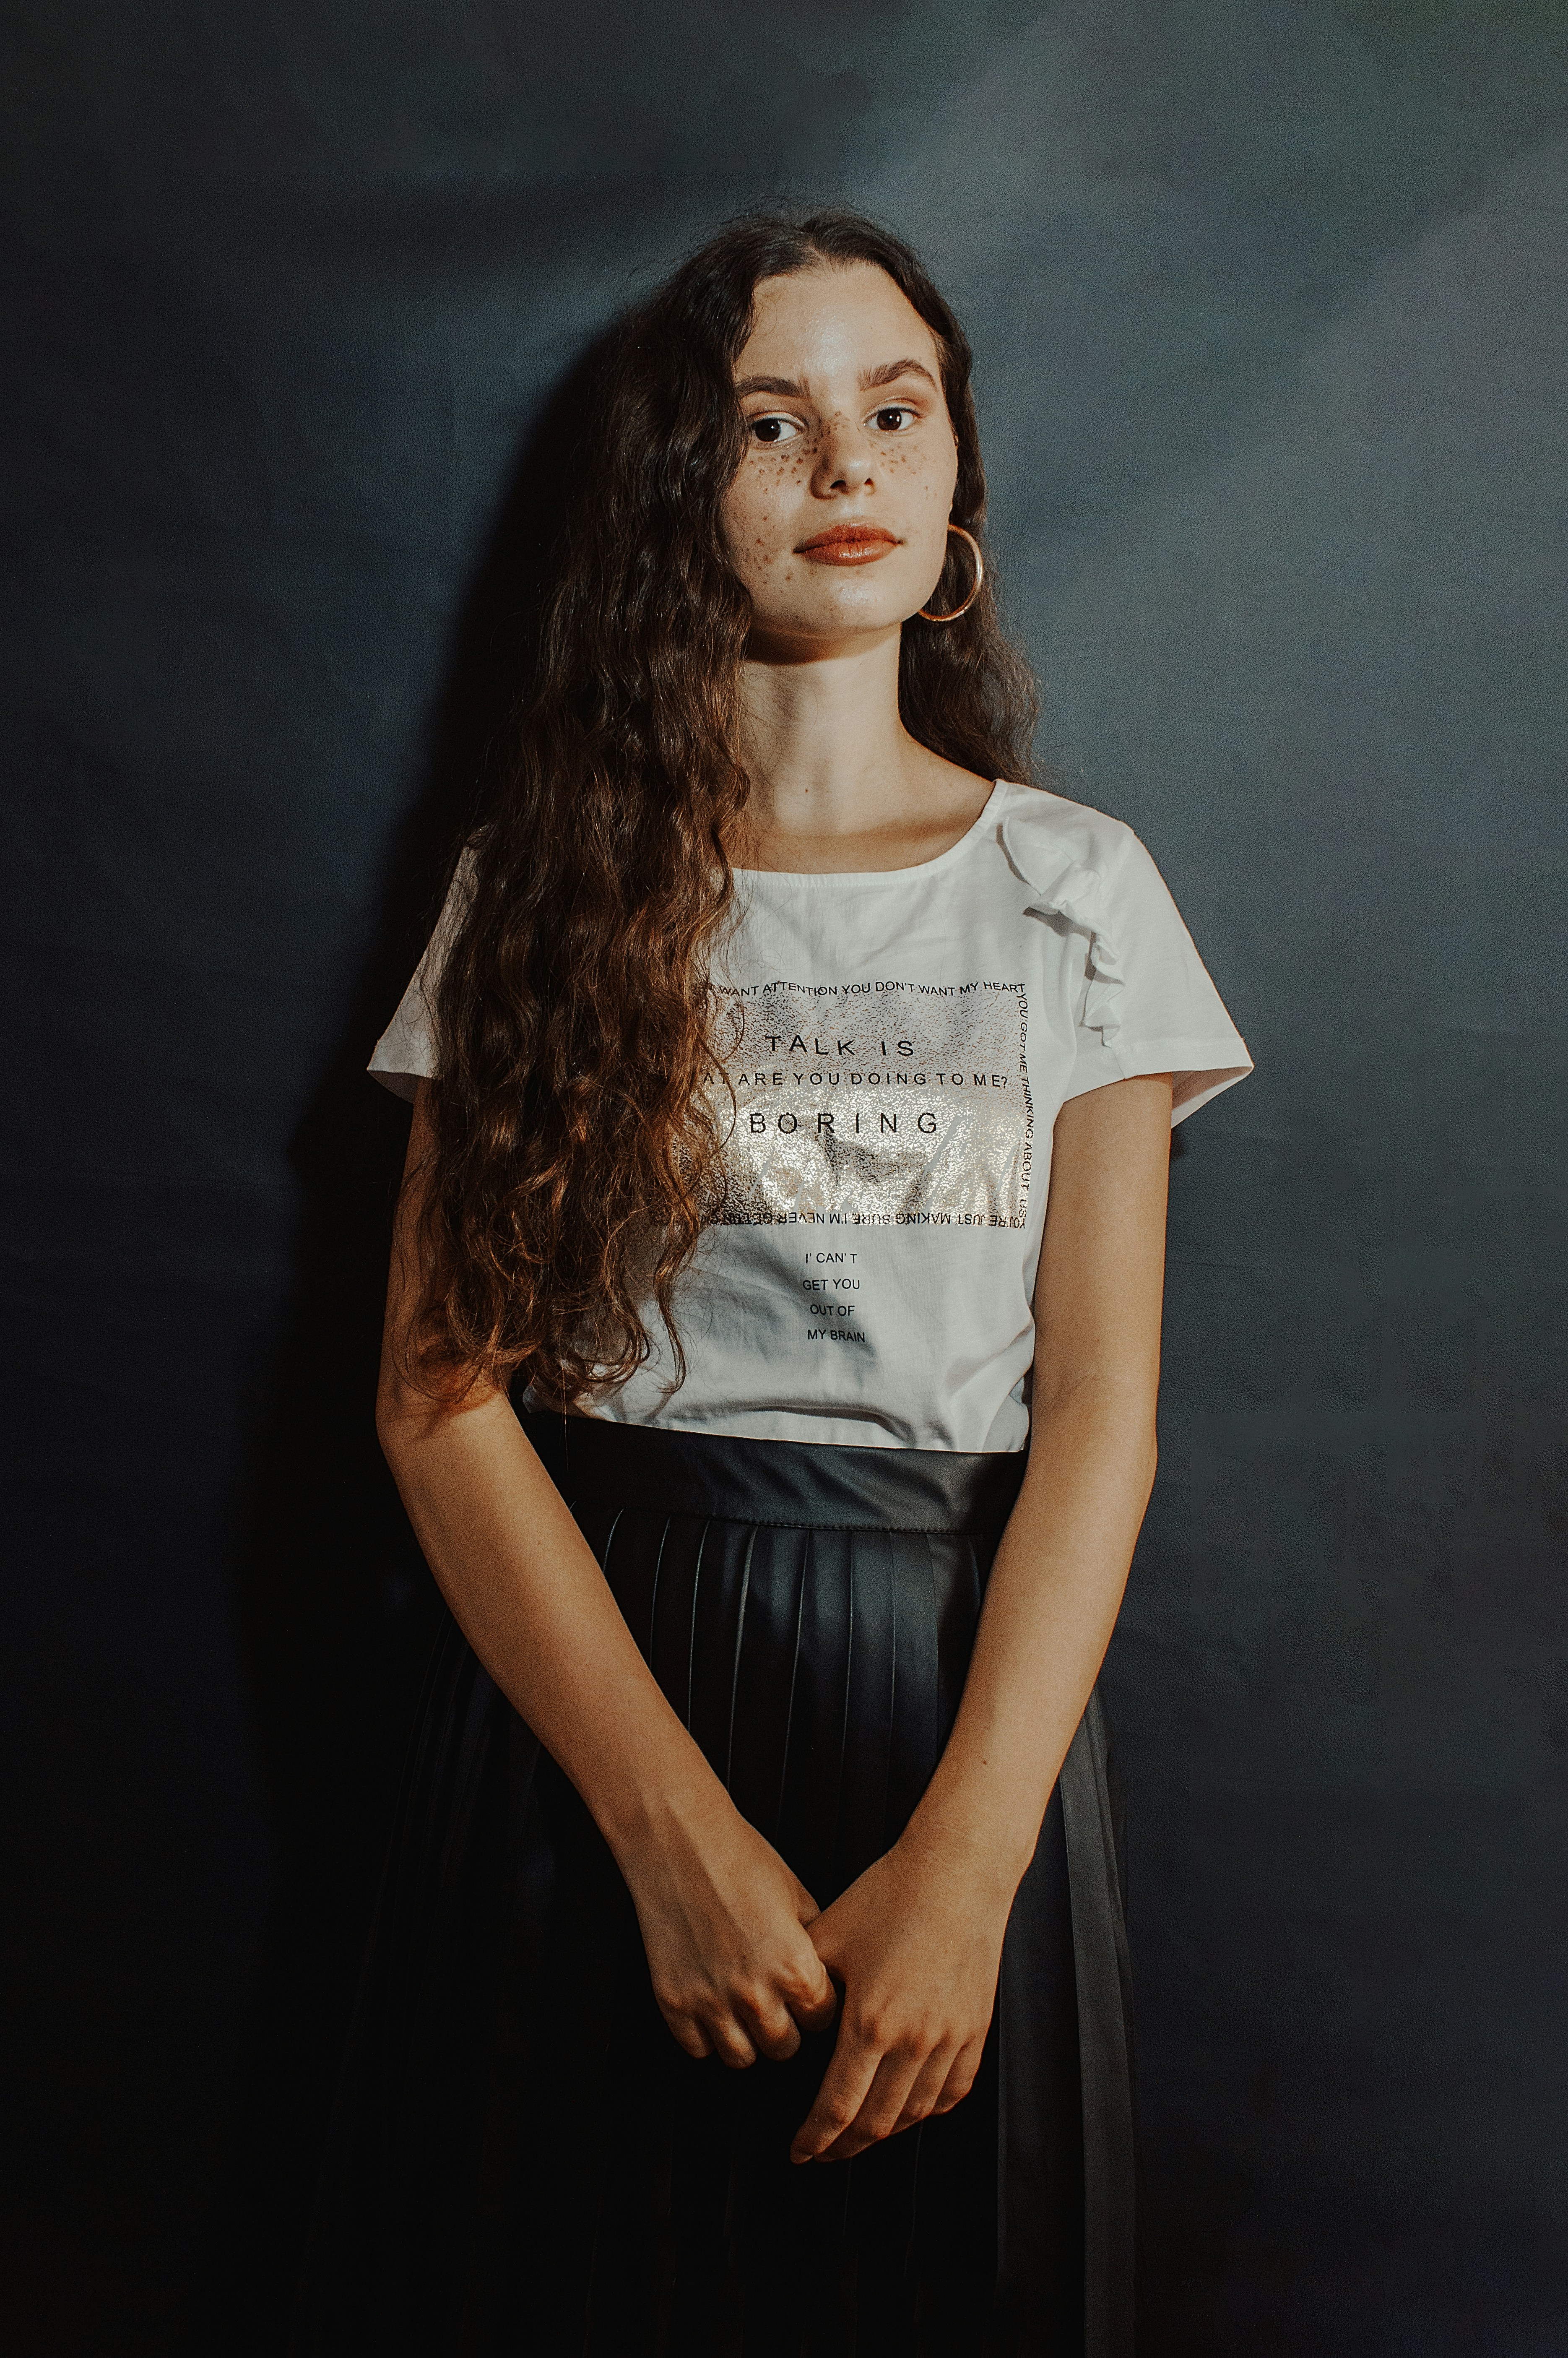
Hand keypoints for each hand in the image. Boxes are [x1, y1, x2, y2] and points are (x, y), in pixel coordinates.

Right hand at [620, 1784, 838, 2067]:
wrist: (680, 1841)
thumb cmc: (741, 1859)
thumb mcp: (798, 1896)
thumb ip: (815, 1945)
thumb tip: (828, 1977)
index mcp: (794, 1967)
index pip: (823, 2021)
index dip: (818, 2006)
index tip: (809, 1995)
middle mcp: (754, 1992)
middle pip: (784, 2048)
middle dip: (787, 2029)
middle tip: (779, 2007)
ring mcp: (710, 2000)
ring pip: (742, 2058)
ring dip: (749, 2039)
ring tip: (747, 2013)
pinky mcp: (673, 2001)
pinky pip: (698, 2047)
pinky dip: (707, 2034)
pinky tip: (714, 2007)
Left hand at [790, 1839, 1011, 2162]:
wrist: (957, 1871)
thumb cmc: (889, 1895)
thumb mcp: (831, 1936)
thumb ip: (807, 1986)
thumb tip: (786, 2016)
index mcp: (870, 2022)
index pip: (837, 2107)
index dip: (815, 2139)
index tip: (798, 2152)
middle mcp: (914, 2040)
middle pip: (875, 2122)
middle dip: (843, 2146)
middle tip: (822, 2151)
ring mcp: (951, 2038)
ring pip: (915, 2113)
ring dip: (883, 2132)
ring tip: (859, 2133)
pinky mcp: (976, 2028)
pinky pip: (953, 2091)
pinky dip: (927, 2109)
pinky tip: (908, 2107)